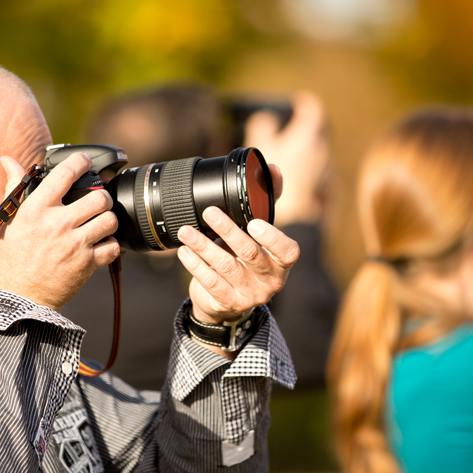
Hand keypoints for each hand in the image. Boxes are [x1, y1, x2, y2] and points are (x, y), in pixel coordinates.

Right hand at [0, 153, 119, 309]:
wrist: (18, 296)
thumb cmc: (11, 257)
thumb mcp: (9, 220)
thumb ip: (14, 188)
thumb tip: (8, 161)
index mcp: (36, 209)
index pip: (65, 173)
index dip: (80, 161)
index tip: (85, 161)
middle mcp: (57, 223)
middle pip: (98, 197)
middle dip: (102, 197)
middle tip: (97, 202)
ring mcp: (74, 244)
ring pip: (110, 220)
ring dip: (109, 220)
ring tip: (101, 223)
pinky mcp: (86, 264)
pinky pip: (113, 247)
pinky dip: (112, 245)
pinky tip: (102, 244)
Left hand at [176, 186, 298, 353]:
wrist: (230, 300)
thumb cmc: (248, 258)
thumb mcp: (259, 235)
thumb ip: (266, 203)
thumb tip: (273, 168)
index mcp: (282, 262)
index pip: (288, 251)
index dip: (272, 237)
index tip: (252, 222)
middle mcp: (270, 280)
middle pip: (250, 254)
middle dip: (227, 231)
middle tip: (209, 213)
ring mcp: (250, 295)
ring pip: (226, 267)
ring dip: (203, 246)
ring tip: (186, 231)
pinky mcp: (228, 303)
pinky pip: (210, 283)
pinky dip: (195, 265)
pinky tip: (184, 251)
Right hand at [244, 91, 328, 225]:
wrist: (292, 217)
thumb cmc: (275, 182)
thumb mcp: (261, 148)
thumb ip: (262, 127)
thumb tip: (265, 117)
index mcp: (308, 136)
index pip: (313, 108)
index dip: (305, 102)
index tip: (297, 103)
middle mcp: (322, 150)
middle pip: (318, 130)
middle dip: (306, 127)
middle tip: (293, 128)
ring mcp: (327, 169)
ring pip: (319, 152)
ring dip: (307, 150)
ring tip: (289, 157)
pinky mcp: (327, 186)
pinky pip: (319, 170)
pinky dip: (309, 168)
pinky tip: (295, 177)